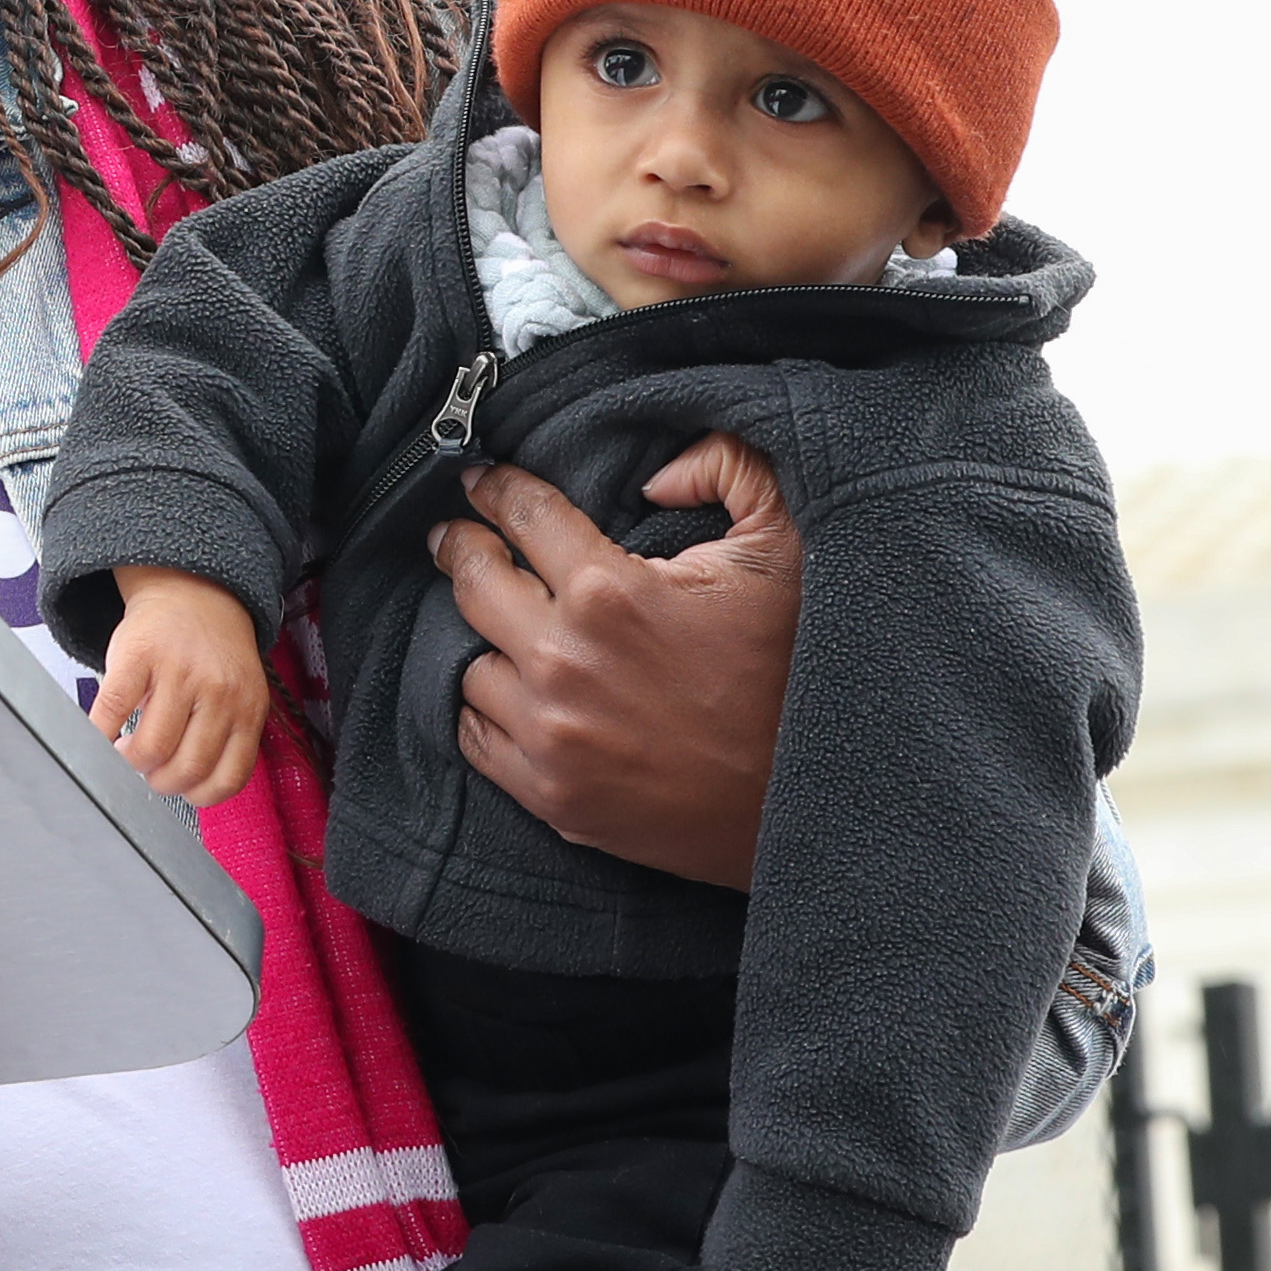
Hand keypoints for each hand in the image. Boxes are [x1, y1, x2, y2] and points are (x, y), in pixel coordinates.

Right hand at [86, 566, 268, 806]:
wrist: (192, 590)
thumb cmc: (211, 653)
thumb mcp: (238, 693)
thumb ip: (224, 735)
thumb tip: (188, 787)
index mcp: (248, 708)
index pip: (229, 777)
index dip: (198, 795)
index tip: (181, 790)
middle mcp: (219, 692)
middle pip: (187, 767)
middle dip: (160, 782)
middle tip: (149, 773)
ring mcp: (179, 672)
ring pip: (152, 746)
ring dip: (131, 761)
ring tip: (126, 751)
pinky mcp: (139, 656)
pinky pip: (113, 708)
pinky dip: (100, 732)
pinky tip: (100, 735)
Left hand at [425, 434, 797, 890]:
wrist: (815, 800)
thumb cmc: (799, 669)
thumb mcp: (788, 546)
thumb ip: (730, 469)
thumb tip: (656, 471)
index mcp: (608, 592)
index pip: (519, 513)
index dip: (493, 487)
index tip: (478, 479)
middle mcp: (563, 661)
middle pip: (472, 581)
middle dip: (461, 547)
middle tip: (455, 535)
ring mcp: (550, 735)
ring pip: (468, 662)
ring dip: (482, 638)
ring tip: (497, 623)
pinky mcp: (551, 796)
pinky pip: (475, 736)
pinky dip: (482, 708)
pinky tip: (503, 688)